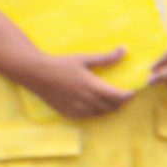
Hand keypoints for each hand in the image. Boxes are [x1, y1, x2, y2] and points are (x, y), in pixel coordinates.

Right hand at [18, 47, 132, 118]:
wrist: (34, 73)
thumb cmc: (61, 63)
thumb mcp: (84, 58)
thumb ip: (106, 57)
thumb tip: (125, 49)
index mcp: (92, 86)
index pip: (119, 97)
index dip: (128, 96)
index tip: (132, 90)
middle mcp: (86, 100)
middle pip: (113, 107)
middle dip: (120, 101)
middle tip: (123, 94)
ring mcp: (77, 108)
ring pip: (102, 113)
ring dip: (109, 107)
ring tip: (110, 98)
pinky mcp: (69, 113)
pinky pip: (89, 116)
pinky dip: (96, 111)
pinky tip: (95, 103)